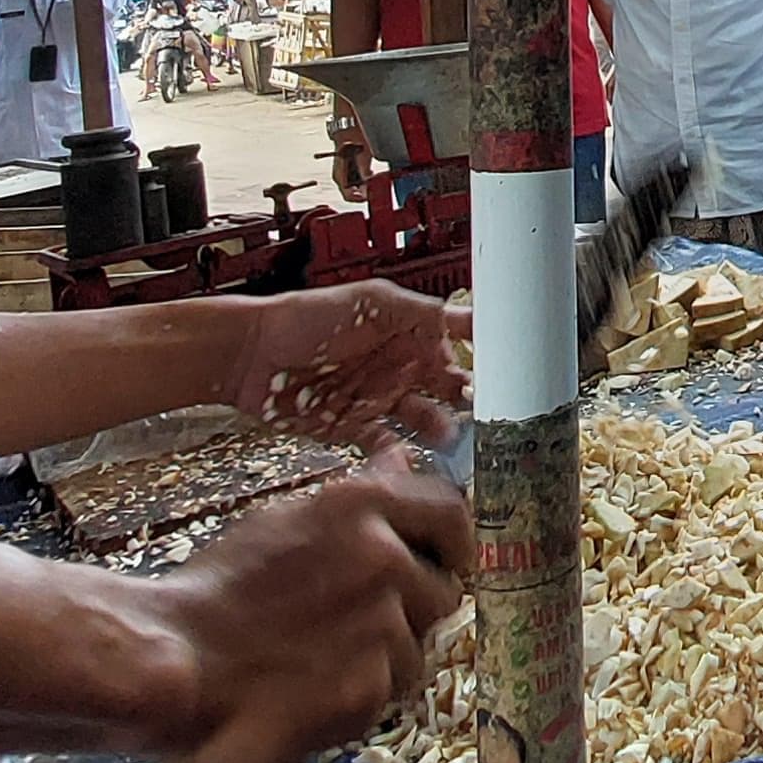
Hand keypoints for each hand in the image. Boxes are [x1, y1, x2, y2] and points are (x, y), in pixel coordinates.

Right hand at [139, 453, 469, 762]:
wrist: (172, 659)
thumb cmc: (218, 591)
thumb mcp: (287, 518)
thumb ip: (359, 495)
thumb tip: (400, 460)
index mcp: (361, 505)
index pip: (453, 513)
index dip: (453, 544)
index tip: (444, 562)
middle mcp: (381, 558)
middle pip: (444, 590)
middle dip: (412, 612)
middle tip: (358, 625)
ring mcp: (379, 623)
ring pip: (419, 648)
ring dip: (383, 659)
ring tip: (323, 657)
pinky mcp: (370, 685)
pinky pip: (391, 692)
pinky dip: (361, 696)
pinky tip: (316, 686)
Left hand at [222, 283, 470, 450]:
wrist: (249, 356)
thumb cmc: (304, 318)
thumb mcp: (369, 300)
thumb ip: (418, 312)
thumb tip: (462, 324)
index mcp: (406, 330)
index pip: (457, 338)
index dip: (485, 351)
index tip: (512, 366)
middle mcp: (397, 364)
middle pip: (448, 385)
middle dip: (474, 398)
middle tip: (493, 412)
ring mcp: (377, 397)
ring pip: (426, 419)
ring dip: (444, 430)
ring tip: (458, 441)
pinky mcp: (353, 427)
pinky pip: (387, 446)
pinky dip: (403, 456)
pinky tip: (416, 461)